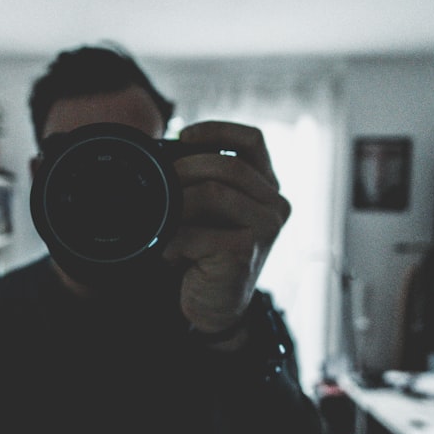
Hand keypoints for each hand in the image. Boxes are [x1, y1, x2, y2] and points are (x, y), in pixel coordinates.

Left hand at [162, 121, 290, 344]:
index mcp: (267, 185)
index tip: (183, 137)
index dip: (217, 130)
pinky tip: (169, 252)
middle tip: (159, 186)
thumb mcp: (205, 208)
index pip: (252, 140)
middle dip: (186, 170)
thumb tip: (161, 152)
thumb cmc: (204, 251)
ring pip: (214, 193)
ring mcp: (266, 227)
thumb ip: (199, 179)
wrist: (212, 303)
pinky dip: (175, 239)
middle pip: (228, 165)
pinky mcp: (247, 251)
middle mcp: (275, 203)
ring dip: (178, 204)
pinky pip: (201, 232)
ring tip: (162, 222)